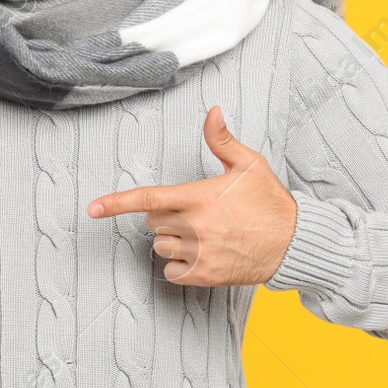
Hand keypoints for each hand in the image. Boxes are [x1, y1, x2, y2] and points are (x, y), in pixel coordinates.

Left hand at [87, 106, 298, 286]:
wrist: (294, 243)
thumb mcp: (249, 164)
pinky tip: (202, 255)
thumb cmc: (270, 201)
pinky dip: (179, 266)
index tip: (92, 209)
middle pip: (152, 223)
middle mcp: (195, 227)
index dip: (116, 203)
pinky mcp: (205, 276)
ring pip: (160, 248)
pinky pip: (172, 272)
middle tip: (195, 213)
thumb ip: (222, 140)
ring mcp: (200, 254)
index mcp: (199, 197)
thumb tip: (212, 111)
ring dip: (172, 242)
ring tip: (203, 234)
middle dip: (165, 217)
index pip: (149, 199)